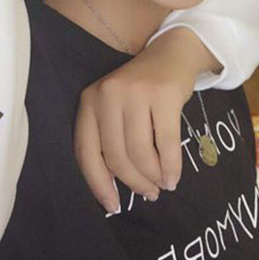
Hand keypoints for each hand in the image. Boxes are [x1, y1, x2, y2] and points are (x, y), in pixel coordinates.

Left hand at [74, 28, 217, 212]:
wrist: (170, 54)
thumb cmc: (138, 91)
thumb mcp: (113, 109)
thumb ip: (107, 140)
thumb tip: (111, 188)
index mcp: (88, 103)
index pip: (86, 152)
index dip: (98, 183)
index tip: (112, 205)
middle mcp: (106, 96)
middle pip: (115, 155)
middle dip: (133, 182)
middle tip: (147, 195)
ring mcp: (134, 93)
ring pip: (139, 151)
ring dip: (152, 176)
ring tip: (161, 185)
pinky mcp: (163, 94)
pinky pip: (166, 141)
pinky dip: (170, 165)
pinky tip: (173, 177)